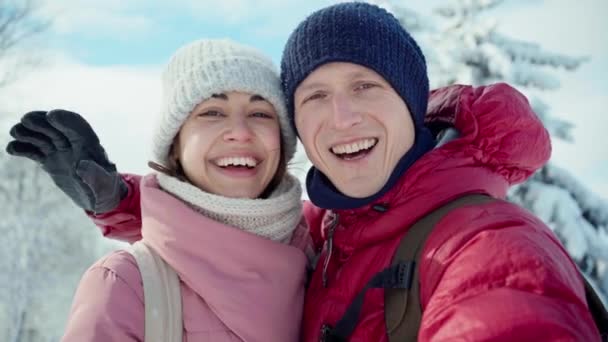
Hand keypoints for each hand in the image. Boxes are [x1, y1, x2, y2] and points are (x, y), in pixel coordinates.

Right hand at [6, 110, 126, 212]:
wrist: (100, 199)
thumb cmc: (106, 191)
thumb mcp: (105, 186)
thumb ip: (95, 175)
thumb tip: (82, 164)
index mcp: (92, 147)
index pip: (78, 127)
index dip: (66, 120)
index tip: (51, 115)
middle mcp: (75, 145)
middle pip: (57, 128)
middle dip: (42, 122)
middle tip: (25, 119)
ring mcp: (61, 151)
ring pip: (43, 137)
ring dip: (29, 133)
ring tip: (15, 132)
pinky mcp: (51, 160)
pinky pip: (35, 151)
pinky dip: (24, 149)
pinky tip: (12, 149)